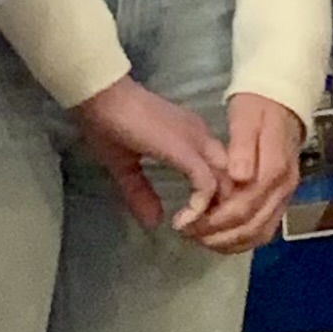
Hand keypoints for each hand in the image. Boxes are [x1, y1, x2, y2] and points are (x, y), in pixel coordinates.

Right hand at [72, 74, 228, 235]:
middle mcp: (203, 138)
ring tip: (191, 233)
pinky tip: (182, 222)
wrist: (99, 96)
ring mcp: (198, 142)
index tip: (193, 224)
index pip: (222, 173)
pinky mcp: (186, 150)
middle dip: (221, 213)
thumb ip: (141, 193)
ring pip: (227, 185)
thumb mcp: (125, 166)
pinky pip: (206, 185)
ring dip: (213, 215)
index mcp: (193, 138)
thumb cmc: (108, 124)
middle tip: (198, 235)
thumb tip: (154, 222)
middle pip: (234, 182)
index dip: (214, 202)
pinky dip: (199, 208)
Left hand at [187, 92, 304, 254]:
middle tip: (188, 233)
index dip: (216, 218)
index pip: (246, 204)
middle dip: (218, 235)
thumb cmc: (258, 108)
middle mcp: (284, 188)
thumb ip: (243, 147)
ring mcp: (285, 196)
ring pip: (259, 233)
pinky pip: (264, 230)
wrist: (282, 102)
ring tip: (199, 238)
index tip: (189, 220)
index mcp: (275, 168)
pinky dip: (241, 240)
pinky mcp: (281, 201)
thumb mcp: (246, 118)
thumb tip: (238, 177)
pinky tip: (219, 239)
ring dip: (228, 242)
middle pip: (253, 225)